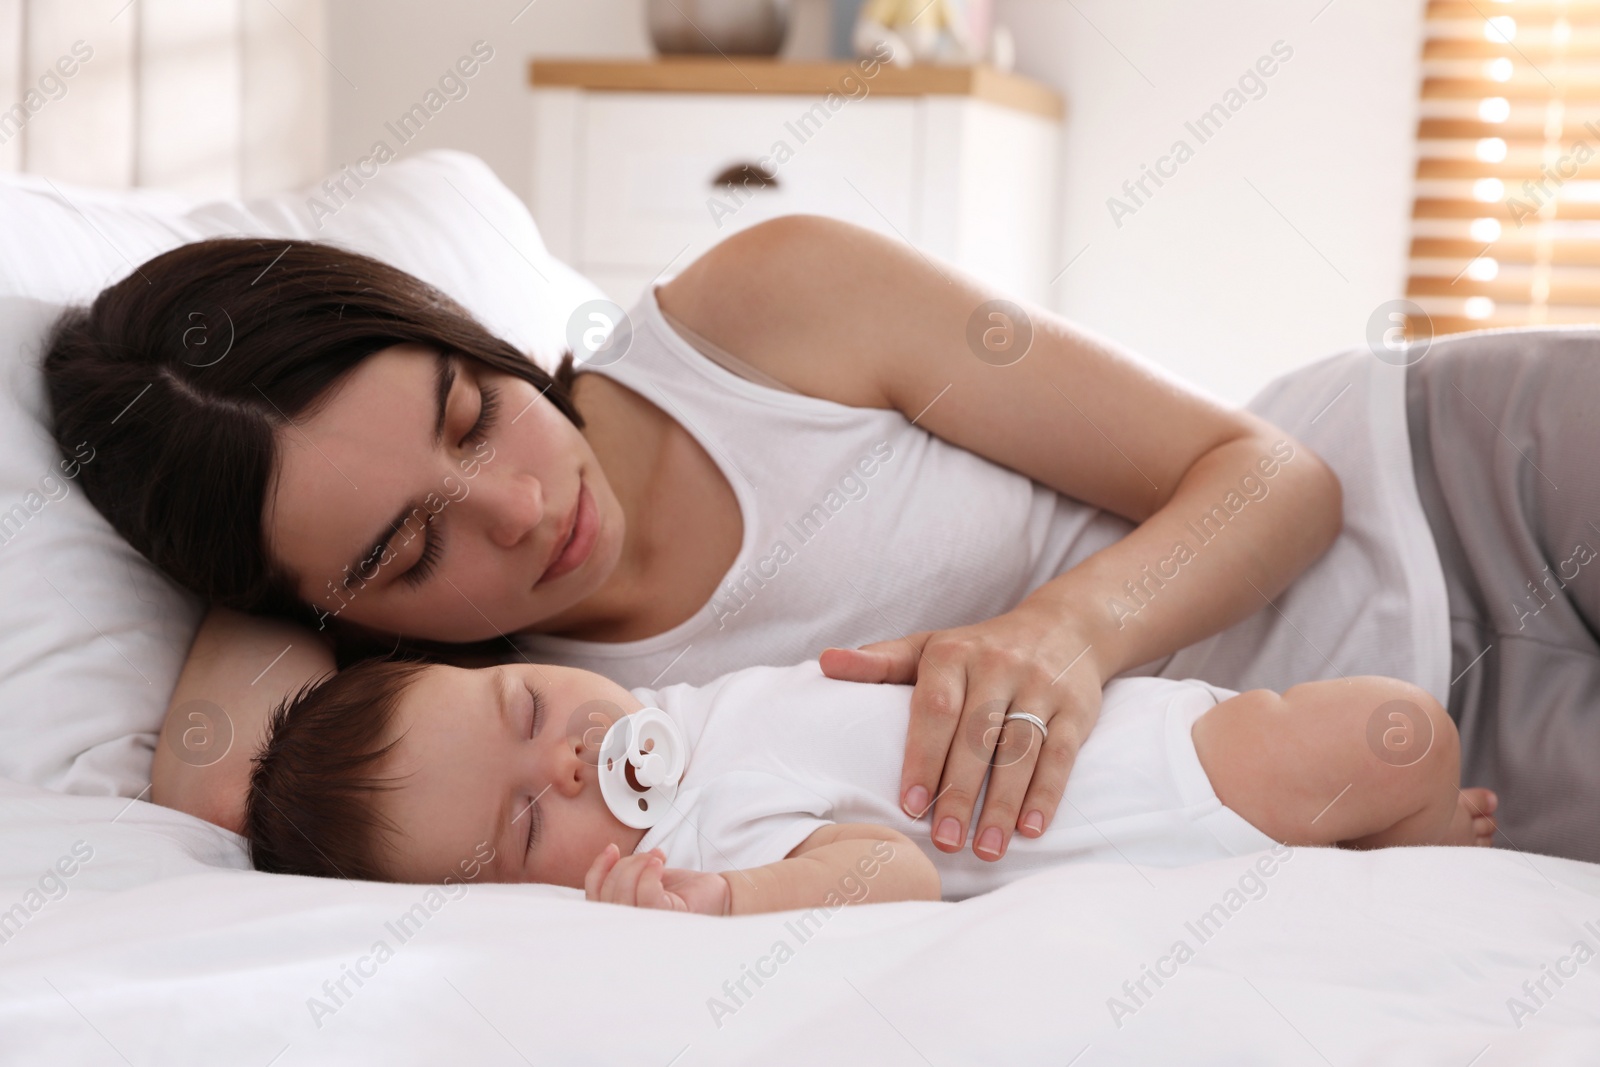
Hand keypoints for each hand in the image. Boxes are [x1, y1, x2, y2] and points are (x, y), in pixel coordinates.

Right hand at [583, 843, 730, 915]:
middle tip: (647, 855)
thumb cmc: (686, 890)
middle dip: (623, 866)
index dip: (598, 871)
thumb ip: (625, 876)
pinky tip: (658, 863)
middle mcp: (633, 929)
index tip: (612, 849)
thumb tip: (609, 859)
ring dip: (637, 867)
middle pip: (607, 895)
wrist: (720, 894)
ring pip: (623, 895)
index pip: (595, 899)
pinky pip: (647, 896)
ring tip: (657, 857)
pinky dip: (649, 874)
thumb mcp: (648, 877)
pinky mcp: (667, 920)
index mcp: (625, 918)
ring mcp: (649, 928)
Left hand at [819, 604, 1103, 862]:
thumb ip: (880, 663)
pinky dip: (1046, 795)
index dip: (923, 758)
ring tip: (985, 849)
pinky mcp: (1076, 708)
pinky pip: (1060, 754)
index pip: (936, 708)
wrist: (1062, 627)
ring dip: (1004, 804)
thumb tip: (825, 663)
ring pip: (1020, 751)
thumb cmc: (978, 650)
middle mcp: (998, 666)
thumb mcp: (928, 647)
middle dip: (961, 792)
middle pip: (978, 736)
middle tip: (946, 840)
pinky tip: (1031, 830)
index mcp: (953, 653)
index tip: (910, 805)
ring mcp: (1041, 686)